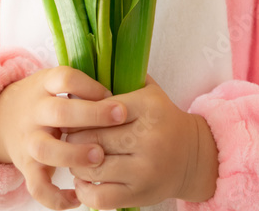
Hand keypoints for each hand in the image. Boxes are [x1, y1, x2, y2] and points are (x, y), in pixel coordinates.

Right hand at [0, 66, 127, 210]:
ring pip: (45, 149)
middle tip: (120, 117)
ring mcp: (28, 140)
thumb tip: (127, 84)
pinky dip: (55, 198)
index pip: (65, 78)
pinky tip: (77, 198)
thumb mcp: (56, 83)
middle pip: (58, 112)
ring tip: (100, 157)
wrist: (3, 117)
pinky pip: (37, 186)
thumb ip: (84, 85)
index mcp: (44, 85)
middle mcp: (34, 111)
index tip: (112, 94)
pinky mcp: (25, 166)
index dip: (89, 85)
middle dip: (90, 115)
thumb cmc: (46, 98)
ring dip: (73, 154)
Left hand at [65, 75, 218, 208]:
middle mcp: (147, 139)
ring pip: (93, 167)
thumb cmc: (163, 118)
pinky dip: (84, 190)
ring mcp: (143, 170)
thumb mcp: (150, 91)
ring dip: (76, 162)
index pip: (103, 108)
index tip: (70, 111)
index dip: (81, 111)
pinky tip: (82, 179)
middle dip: (73, 136)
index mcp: (147, 108)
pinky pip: (99, 196)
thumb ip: (123, 77)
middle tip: (65, 133)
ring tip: (74, 154)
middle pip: (94, 137)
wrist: (192, 156)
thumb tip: (86, 63)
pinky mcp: (138, 195)